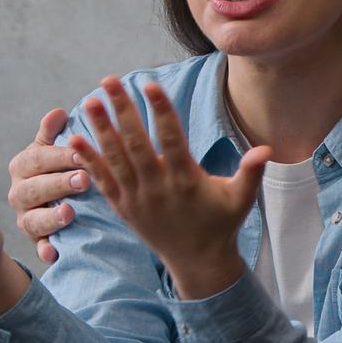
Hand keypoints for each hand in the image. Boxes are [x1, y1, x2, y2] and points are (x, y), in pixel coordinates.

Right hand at [7, 107, 88, 263]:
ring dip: (51, 217)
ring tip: (70, 213)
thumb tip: (58, 112)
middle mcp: (19, 193)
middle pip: (34, 189)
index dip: (58, 157)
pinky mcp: (36, 241)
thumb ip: (51, 133)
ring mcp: (26, 218)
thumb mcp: (49, 150)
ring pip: (32, 220)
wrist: (44, 205)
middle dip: (58, 184)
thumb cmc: (54, 169)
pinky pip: (38, 248)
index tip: (82, 154)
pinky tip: (55, 254)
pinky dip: (45, 252)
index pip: (36, 159)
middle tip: (85, 180)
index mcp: (23, 166)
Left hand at [68, 76, 269, 299]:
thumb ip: (251, 172)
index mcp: (186, 182)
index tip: (150, 84)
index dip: (161, 111)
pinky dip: (88, 160)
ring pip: (116, 159)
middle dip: (122, 110)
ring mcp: (138, 199)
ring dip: (101, 129)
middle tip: (109, 81)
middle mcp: (158, 188)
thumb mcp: (241, 199)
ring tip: (90, 101)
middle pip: (136, 144)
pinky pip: (103, 181)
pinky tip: (74, 139)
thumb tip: (267, 149)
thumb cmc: (222, 224)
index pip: (171, 140)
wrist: (197, 261)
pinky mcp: (124, 208)